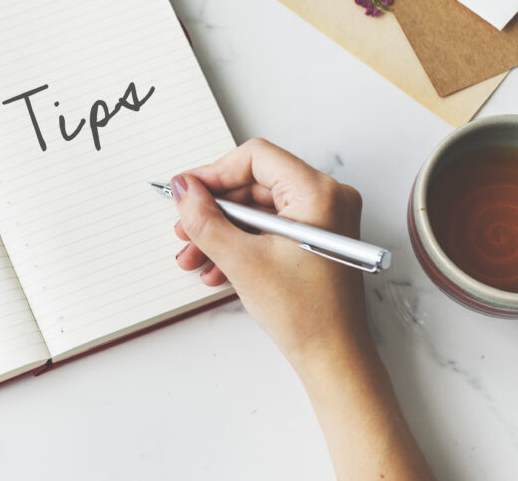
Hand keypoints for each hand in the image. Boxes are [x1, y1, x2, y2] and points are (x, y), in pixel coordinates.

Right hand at [172, 137, 366, 370]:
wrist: (332, 359)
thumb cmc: (307, 315)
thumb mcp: (242, 261)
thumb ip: (205, 219)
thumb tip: (184, 189)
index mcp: (318, 193)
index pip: (255, 158)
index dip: (214, 173)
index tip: (186, 192)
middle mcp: (326, 198)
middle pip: (253, 184)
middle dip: (213, 210)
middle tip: (185, 229)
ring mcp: (322, 219)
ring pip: (256, 209)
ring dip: (221, 231)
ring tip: (194, 257)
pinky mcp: (313, 239)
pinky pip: (268, 228)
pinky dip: (240, 243)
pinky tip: (216, 267)